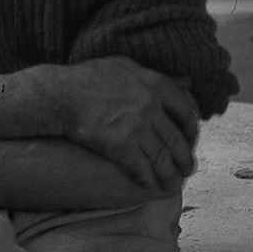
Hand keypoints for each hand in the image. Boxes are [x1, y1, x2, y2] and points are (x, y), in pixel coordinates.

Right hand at [61, 59, 198, 192]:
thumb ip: (155, 75)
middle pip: (177, 138)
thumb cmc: (88, 78)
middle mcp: (152, 106)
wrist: (61, 94)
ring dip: (171, 175)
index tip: (190, 140)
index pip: (186, 111)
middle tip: (188, 169)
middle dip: (185, 158)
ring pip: (163, 158)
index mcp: (156, 84)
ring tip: (174, 184)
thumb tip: (184, 82)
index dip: (191, 130)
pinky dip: (149, 179)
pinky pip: (143, 168)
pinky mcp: (122, 147)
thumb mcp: (125, 66)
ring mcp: (138, 127)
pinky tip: (150, 185)